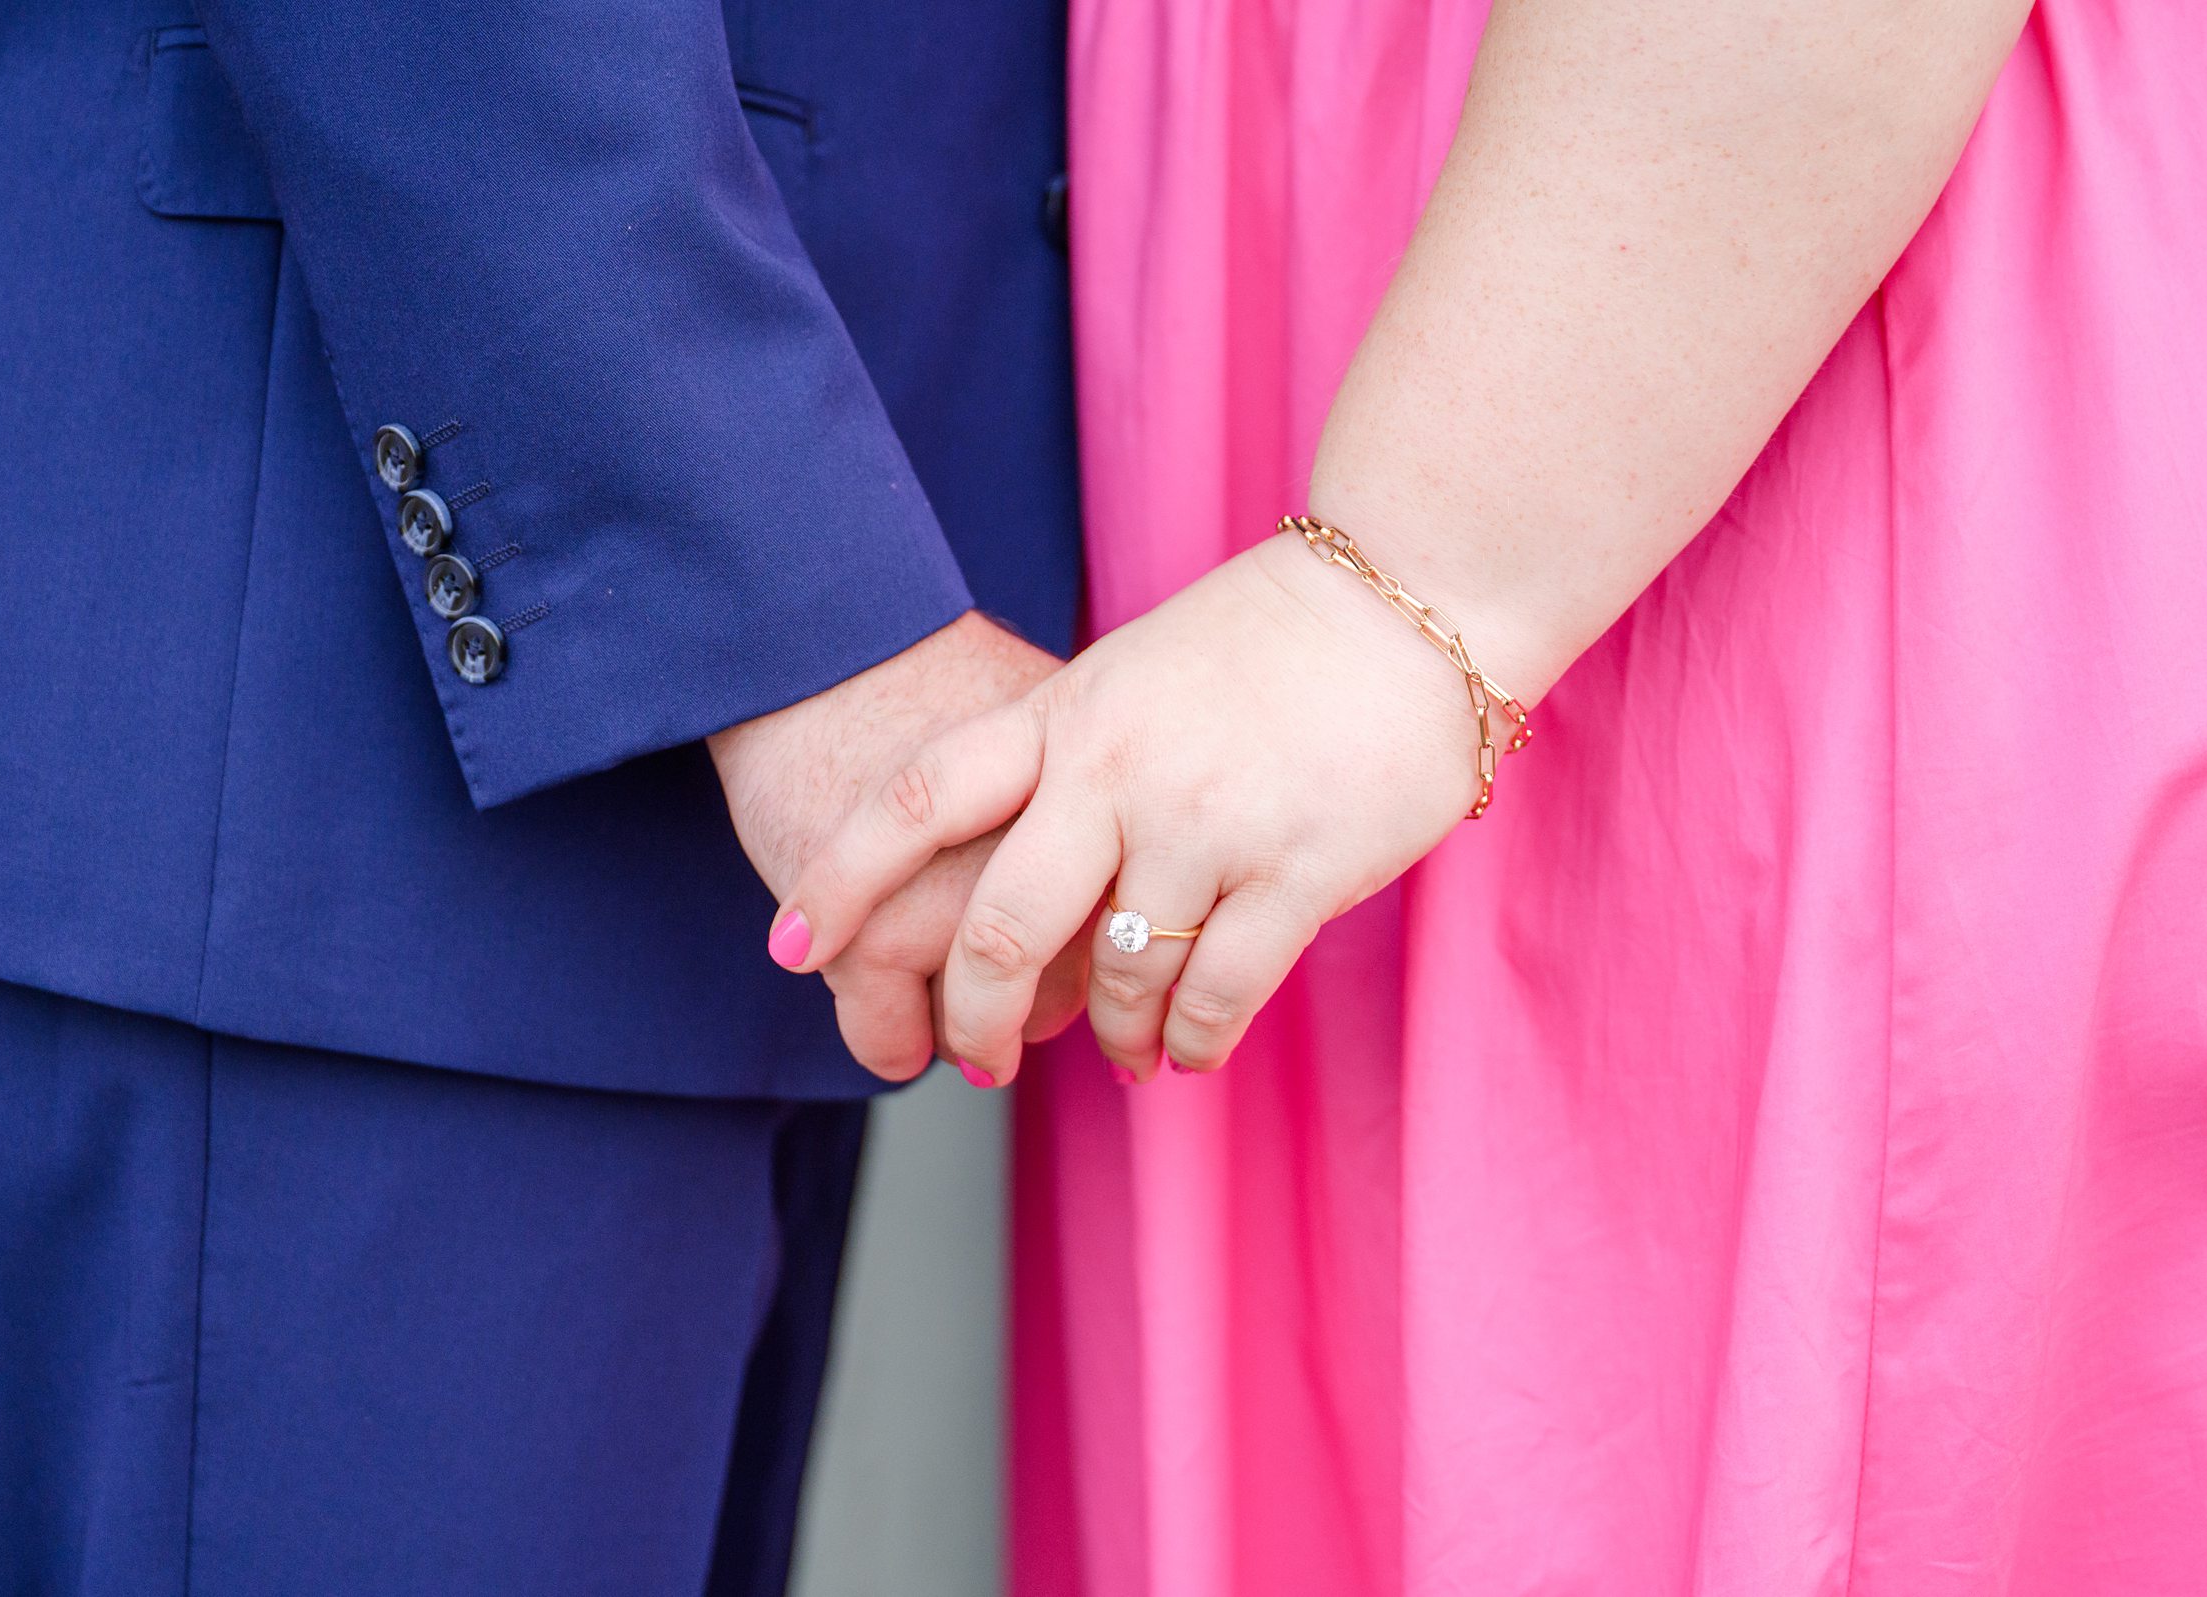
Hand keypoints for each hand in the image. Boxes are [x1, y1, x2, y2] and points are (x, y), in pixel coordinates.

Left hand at [773, 532, 1506, 1085]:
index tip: (792, 947)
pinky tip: (1188, 1052)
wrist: (1415, 595)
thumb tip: (1013, 855)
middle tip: (974, 1060)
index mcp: (1066, 714)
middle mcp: (1118, 773)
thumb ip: (1070, 755)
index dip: (840, 878)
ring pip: (1120, 979)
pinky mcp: (1298, 871)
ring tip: (1123, 1056)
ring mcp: (1207, 824)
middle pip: (1001, 928)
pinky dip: (1192, 1044)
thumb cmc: (1273, 636)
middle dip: (974, 1016)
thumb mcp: (1133, 673)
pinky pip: (1219, 996)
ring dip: (1113, 1039)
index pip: (917, 799)